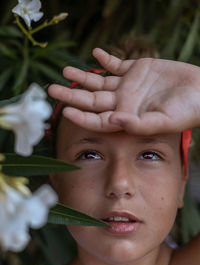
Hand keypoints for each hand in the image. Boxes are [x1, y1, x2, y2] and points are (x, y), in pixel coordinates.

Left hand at [48, 48, 199, 133]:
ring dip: (83, 76)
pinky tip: (96, 54)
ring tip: (66, 71)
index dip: (81, 116)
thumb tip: (112, 121)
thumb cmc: (186, 111)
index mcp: (126, 117)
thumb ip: (137, 124)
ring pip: (99, 81)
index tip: (64, 111)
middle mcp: (123, 102)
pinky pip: (117, 64)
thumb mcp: (163, 121)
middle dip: (72, 95)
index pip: (97, 120)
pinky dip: (107, 59)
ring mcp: (128, 86)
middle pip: (91, 100)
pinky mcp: (137, 69)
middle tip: (51, 89)